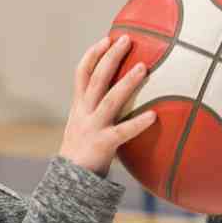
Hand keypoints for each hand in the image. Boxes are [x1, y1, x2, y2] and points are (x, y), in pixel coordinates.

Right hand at [58, 36, 154, 175]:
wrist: (67, 183)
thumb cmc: (83, 154)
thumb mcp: (84, 127)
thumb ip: (97, 112)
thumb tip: (120, 100)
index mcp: (79, 107)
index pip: (82, 74)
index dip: (93, 55)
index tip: (106, 39)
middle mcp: (83, 113)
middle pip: (96, 78)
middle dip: (110, 57)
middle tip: (127, 39)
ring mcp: (92, 128)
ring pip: (110, 99)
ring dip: (127, 82)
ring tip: (144, 68)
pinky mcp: (102, 144)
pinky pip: (123, 132)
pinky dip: (138, 123)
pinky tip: (154, 115)